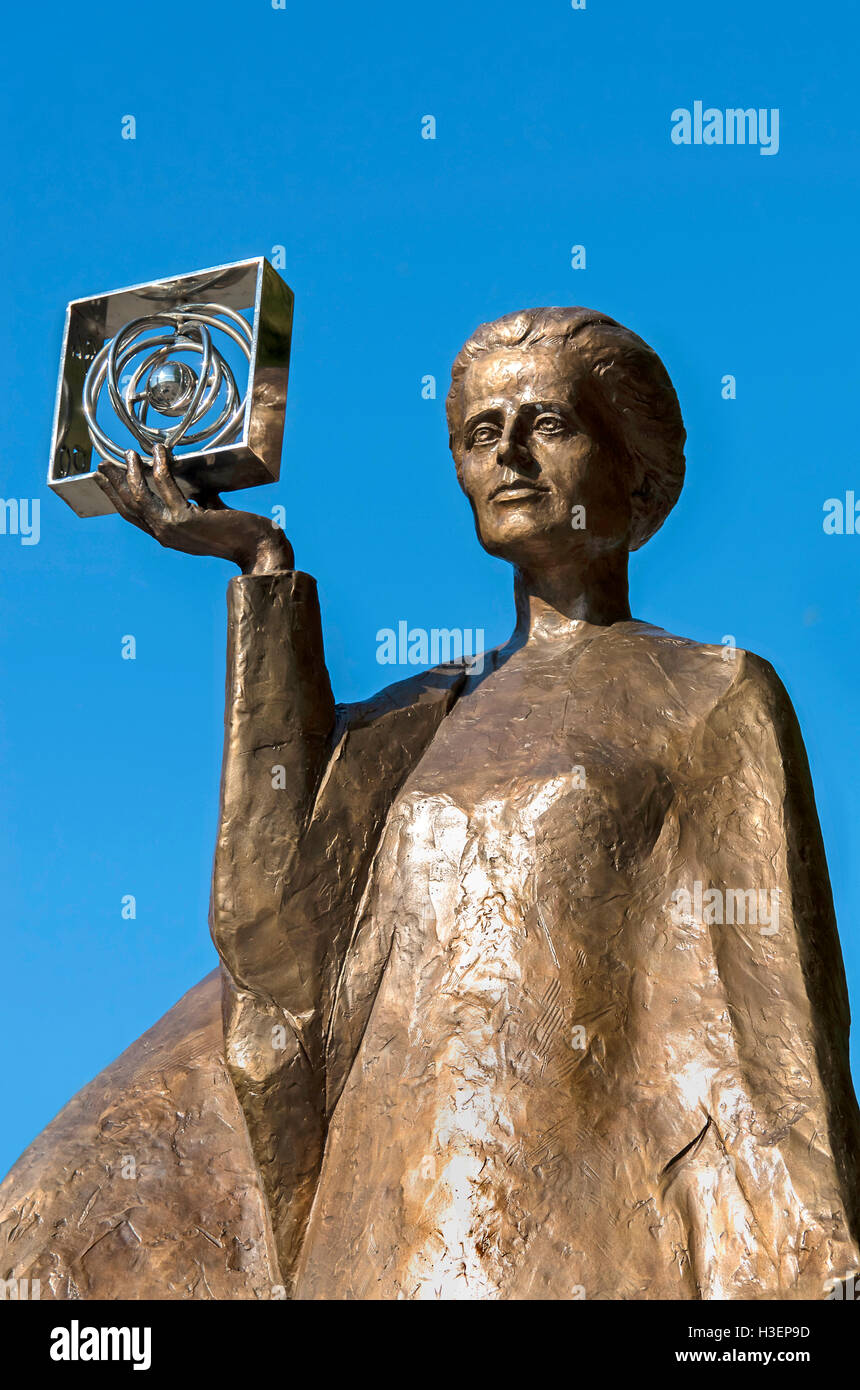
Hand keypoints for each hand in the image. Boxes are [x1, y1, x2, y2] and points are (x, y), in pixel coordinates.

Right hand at [94, 445, 293, 574]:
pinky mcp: (185, 519)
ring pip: (140, 496)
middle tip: (102, 464)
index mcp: (168, 535)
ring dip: (132, 472)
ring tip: (129, 453)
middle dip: (113, 483)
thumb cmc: (238, 529)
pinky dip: (159, 466)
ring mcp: (172, 528)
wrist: (257, 546)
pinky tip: (159, 452)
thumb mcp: (210, 511)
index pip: (134, 515)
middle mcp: (165, 534)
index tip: (105, 478)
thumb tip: (191, 478)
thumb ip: (196, 498)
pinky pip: (165, 486)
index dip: (116, 496)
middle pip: (129, 506)